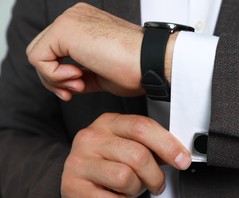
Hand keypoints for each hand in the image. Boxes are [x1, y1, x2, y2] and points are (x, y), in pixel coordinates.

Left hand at [26, 3, 145, 100]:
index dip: (61, 75)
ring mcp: (68, 21)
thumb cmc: (135, 70)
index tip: (79, 88)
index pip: (57, 50)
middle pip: (44, 52)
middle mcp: (75, 17)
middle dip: (55, 79)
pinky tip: (77, 78)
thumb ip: (80, 74)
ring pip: (38, 55)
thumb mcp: (100, 74)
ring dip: (55, 79)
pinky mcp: (64, 29)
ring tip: (80, 84)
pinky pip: (38, 58)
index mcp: (85, 24)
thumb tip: (64, 83)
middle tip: (75, 90)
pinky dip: (54, 76)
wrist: (150, 63)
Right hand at [61, 113, 190, 197]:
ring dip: (135, 189)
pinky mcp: (72, 188)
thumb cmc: (109, 167)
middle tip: (156, 184)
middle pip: (138, 155)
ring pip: (125, 178)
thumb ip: (152, 148)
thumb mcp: (130, 149)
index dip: (168, 144)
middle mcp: (90, 138)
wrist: (78, 190)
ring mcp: (78, 162)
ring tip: (129, 188)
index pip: (142, 126)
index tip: (182, 160)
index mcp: (108, 123)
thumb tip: (179, 154)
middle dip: (155, 175)